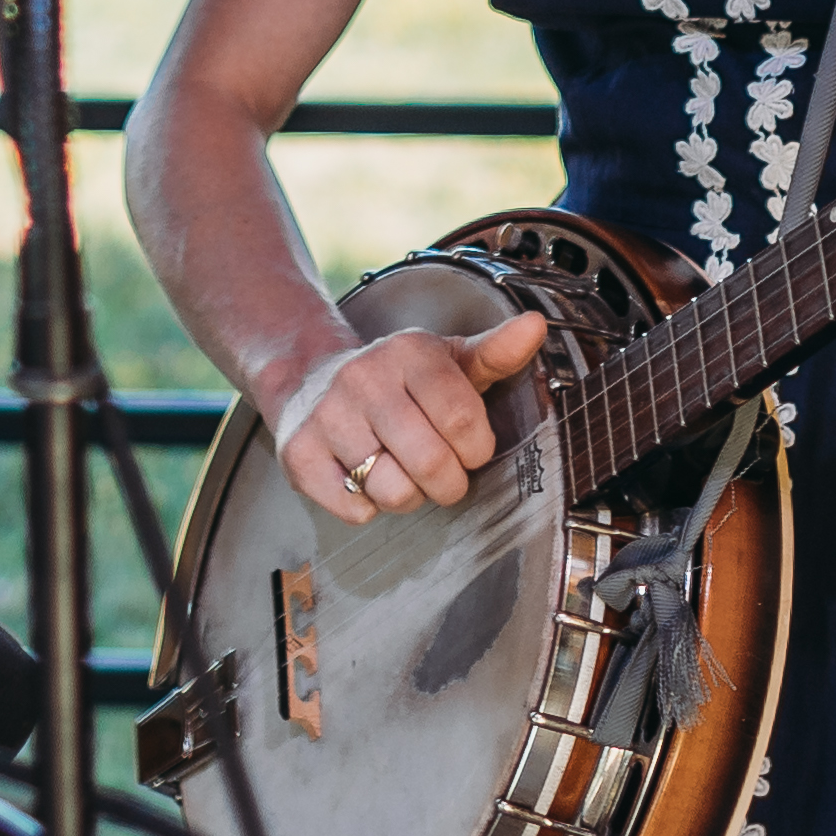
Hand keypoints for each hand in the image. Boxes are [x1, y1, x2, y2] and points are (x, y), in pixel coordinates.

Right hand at [265, 308, 544, 523]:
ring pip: (393, 492)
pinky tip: (364, 479)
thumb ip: (496, 352)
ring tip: (401, 472)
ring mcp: (327, 416)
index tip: (470, 448)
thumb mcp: (448, 360)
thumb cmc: (398, 379)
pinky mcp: (299, 453)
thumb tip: (536, 326)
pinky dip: (367, 508)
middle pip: (431, 464)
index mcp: (410, 352)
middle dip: (448, 483)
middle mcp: (364, 378)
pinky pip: (353, 509)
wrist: (309, 379)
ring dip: (407, 495)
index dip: (476, 449)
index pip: (462, 419)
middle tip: (443, 474)